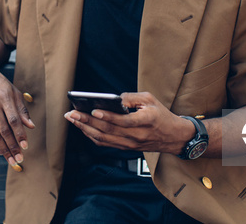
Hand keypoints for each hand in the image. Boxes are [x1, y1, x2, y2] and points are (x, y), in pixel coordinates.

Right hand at [0, 59, 34, 169]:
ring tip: (10, 159)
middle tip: (19, 159)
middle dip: (12, 147)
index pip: (14, 120)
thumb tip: (31, 126)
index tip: (25, 146)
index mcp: (5, 98)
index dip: (20, 134)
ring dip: (3, 149)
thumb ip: (22, 110)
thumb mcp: (14, 92)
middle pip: (4, 130)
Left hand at [64, 91, 193, 153]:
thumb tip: (113, 99)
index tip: (94, 111)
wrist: (173, 137)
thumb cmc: (161, 115)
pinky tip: (83, 127)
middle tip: (72, 113)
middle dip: (87, 121)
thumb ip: (131, 97)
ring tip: (73, 119)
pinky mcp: (126, 148)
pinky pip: (105, 143)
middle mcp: (136, 136)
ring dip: (85, 129)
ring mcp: (130, 144)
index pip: (123, 121)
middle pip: (108, 131)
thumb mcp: (150, 99)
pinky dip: (92, 136)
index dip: (107, 117)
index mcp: (145, 121)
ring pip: (103, 139)